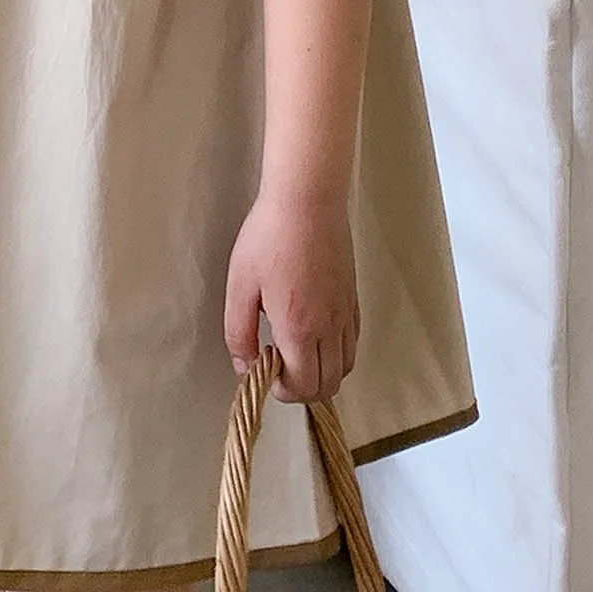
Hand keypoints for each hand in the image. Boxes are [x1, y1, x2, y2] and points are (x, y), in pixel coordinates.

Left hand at [224, 188, 359, 402]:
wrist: (308, 200)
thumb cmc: (269, 237)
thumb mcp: (239, 286)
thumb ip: (238, 333)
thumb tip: (245, 366)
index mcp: (300, 328)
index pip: (304, 386)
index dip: (283, 391)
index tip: (265, 371)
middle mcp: (330, 326)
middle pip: (329, 385)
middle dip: (302, 389)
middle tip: (278, 366)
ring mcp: (346, 312)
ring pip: (345, 366)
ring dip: (321, 372)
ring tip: (296, 350)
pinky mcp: (353, 298)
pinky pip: (353, 341)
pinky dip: (336, 352)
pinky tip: (314, 333)